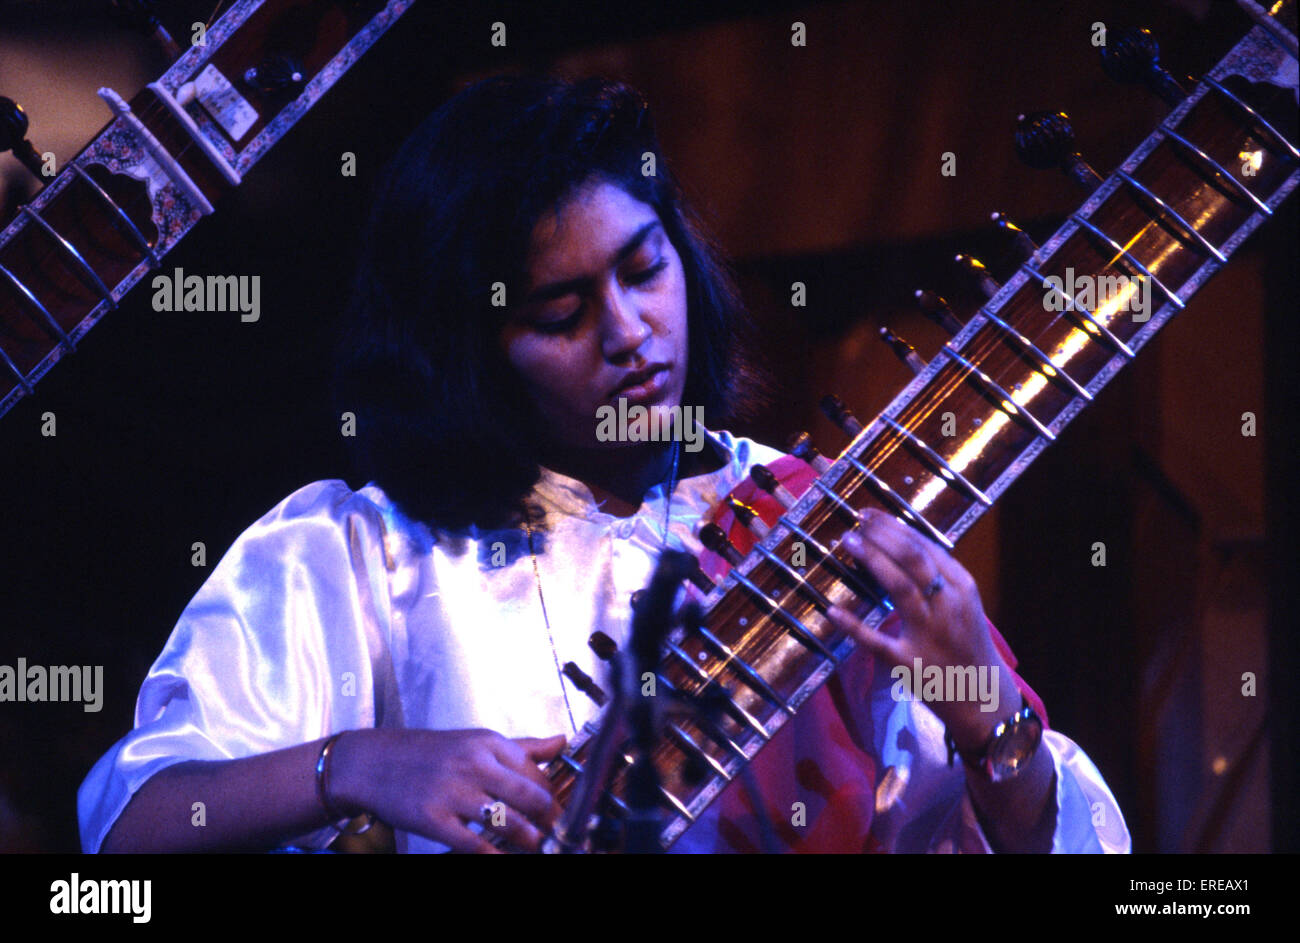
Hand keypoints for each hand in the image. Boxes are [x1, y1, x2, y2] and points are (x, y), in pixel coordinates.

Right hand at [332, 728, 566, 852]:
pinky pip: (473, 843)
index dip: (553, 796)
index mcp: (488, 743)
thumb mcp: (475, 740)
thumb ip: (521, 746)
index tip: (558, 811)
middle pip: (529, 796)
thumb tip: (561, 742)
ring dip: (529, 839)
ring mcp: (453, 792)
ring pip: (507, 821)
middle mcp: (474, 764)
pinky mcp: (433, 818)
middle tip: (555, 832)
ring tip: (535, 846)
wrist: (372, 763)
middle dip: (548, 820)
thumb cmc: (426, 753)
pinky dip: (492, 855)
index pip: (536, 772)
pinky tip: (500, 857)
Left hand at [824, 508, 1017, 752]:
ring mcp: (930, 635)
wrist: (984, 700)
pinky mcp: (909, 664)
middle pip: (913, 560)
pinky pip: (876, 642)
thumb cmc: (968, 645)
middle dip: (883, 535)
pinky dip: (853, 625)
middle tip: (857, 521)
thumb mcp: (964, 605)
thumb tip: (901, 543)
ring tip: (849, 542)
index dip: (896, 527)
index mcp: (962, 588)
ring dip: (872, 560)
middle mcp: (948, 606)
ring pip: (900, 588)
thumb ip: (939, 577)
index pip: (926, 548)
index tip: (872, 516)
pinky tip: (831, 611)